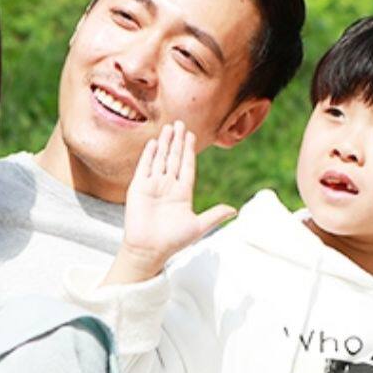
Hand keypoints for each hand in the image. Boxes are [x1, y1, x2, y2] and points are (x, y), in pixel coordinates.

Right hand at [117, 121, 234, 279]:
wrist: (149, 250)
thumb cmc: (173, 241)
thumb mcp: (198, 226)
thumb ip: (214, 215)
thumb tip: (234, 210)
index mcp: (182, 193)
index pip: (187, 166)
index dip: (190, 150)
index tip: (192, 135)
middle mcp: (168, 186)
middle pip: (174, 158)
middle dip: (178, 141)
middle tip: (181, 123)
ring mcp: (153, 186)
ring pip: (161, 159)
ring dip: (165, 143)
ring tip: (169, 127)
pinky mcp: (139, 188)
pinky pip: (145, 167)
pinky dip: (149, 155)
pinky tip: (155, 142)